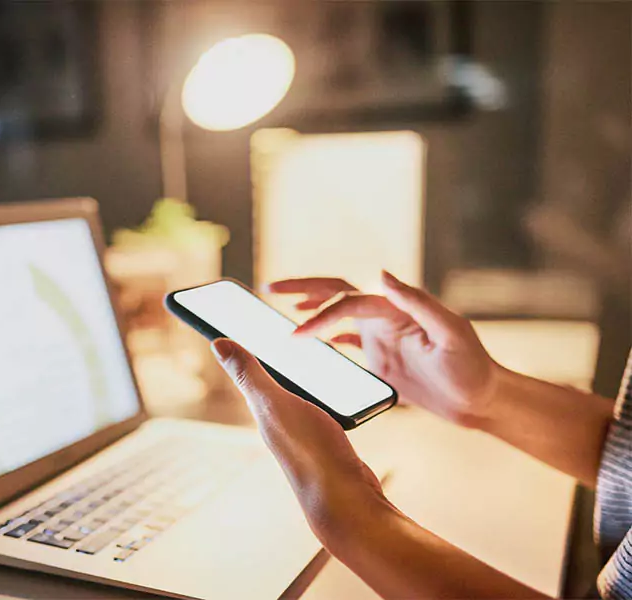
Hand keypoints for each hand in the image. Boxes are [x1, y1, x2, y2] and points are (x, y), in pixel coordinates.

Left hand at [211, 338, 393, 552]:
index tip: (234, 315)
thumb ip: (250, 373)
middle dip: (269, 354)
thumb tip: (215, 341)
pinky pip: (319, 407)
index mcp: (264, 408)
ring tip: (307, 350)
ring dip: (299, 372)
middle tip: (270, 323)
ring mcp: (302, 432)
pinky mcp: (325, 440)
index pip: (247, 368)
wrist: (346, 500)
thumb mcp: (275, 403)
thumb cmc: (311, 449)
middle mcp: (278, 421)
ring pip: (296, 393)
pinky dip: (323, 391)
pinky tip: (335, 388)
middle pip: (272, 379)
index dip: (240, 342)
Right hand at [269, 272, 497, 427]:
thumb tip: (380, 274)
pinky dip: (326, 336)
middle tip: (270, 288)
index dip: (319, 317)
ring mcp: (382, 334)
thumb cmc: (472, 368)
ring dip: (310, 306)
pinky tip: (309, 342)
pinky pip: (347, 339)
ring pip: (338, 312)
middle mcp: (386, 315)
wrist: (483, 399)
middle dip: (303, 288)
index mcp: (397, 308)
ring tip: (281, 306)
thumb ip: (417, 302)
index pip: (349, 304)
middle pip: (337, 292)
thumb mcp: (450, 334)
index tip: (294, 335)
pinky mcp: (382, 355)